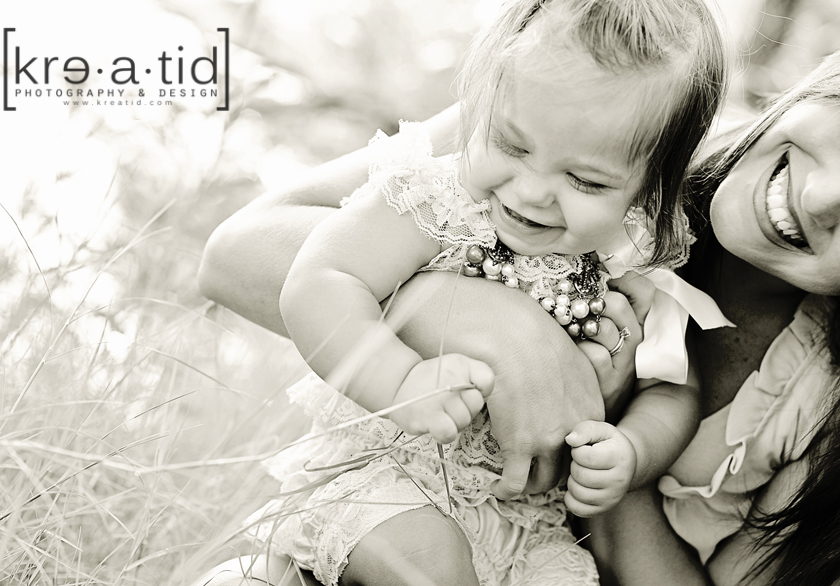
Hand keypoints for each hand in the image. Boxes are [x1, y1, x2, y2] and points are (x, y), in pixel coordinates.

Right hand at [383, 272, 603, 499]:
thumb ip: (573, 380)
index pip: (586, 445)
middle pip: (568, 466)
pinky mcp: (519, 446)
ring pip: (543, 481)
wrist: (508, 335)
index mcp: (592, 407)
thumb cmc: (531, 336)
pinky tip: (497, 485)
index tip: (550, 451)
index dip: (568, 452)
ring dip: (529, 484)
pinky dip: (506, 489)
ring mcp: (548, 440)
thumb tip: (560, 385)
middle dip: (551, 473)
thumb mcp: (570, 358)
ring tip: (514, 481)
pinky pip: (515, 482)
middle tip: (533, 471)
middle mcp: (576, 428)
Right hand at [388, 354, 493, 443]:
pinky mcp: (428, 416)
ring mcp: (439, 397)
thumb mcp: (457, 367)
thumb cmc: (431, 380)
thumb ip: (477, 377)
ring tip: (440, 412)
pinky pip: (449, 432)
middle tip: (449, 403)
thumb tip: (483, 395)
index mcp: (460, 364)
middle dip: (466, 408)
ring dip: (454, 421)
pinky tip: (437, 425)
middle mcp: (451, 377)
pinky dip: (445, 433)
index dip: (480, 390)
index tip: (466, 391)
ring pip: (464, 420)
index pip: (486, 380)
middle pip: (476, 404)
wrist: (399, 384)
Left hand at [565, 420, 635, 517]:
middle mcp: (619, 481)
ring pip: (577, 492)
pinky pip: (576, 508)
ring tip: (582, 472)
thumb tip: (570, 440)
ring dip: (573, 480)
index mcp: (619, 458)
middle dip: (575, 465)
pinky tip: (579, 485)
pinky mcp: (603, 510)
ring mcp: (612, 498)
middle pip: (580, 475)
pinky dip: (571, 497)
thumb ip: (585, 429)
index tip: (583, 448)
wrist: (625, 463)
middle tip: (583, 461)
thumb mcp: (601, 430)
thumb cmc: (608, 443)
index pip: (586, 457)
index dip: (577, 450)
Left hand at [577, 272, 654, 420]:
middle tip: (573, 308)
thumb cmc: (592, 360)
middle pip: (616, 303)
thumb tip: (579, 275)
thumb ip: (596, 304)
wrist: (594, 407)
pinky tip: (573, 355)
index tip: (600, 278)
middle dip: (590, 302)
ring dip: (580, 326)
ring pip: (602, 326)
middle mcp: (635, 339)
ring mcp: (624, 361)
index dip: (623, 278)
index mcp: (636, 322)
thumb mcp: (599, 330)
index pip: (643, 290)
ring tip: (570, 331)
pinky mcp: (611, 382)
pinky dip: (578, 351)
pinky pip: (592, 353)